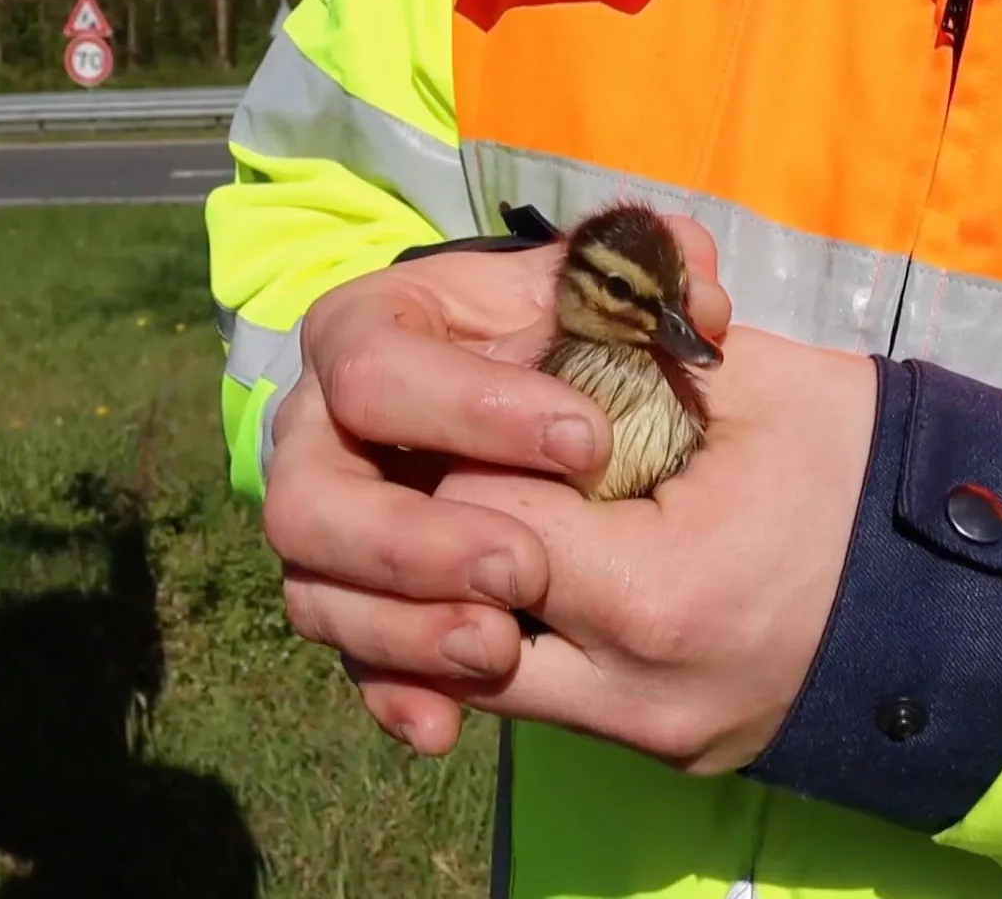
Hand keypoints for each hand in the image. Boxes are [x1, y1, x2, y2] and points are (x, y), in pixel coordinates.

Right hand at [262, 219, 731, 755]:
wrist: (587, 424)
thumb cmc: (588, 345)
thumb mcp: (619, 296)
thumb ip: (648, 271)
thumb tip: (692, 290)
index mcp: (376, 332)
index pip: (375, 365)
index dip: (468, 405)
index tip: (587, 442)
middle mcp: (325, 430)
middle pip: (308, 493)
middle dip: (411, 539)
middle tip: (522, 567)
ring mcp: (335, 523)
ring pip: (315, 587)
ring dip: (400, 628)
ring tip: (499, 646)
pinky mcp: (359, 599)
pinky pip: (350, 657)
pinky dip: (393, 693)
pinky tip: (443, 729)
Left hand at [428, 326, 875, 772]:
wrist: (962, 590)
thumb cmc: (860, 467)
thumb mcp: (749, 386)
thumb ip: (620, 359)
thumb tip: (529, 333)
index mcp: (650, 593)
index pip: (475, 518)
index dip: (468, 447)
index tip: (490, 405)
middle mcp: (629, 691)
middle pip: (451, 618)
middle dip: (453, 536)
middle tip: (480, 465)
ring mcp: (647, 736)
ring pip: (486, 677)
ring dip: (481, 596)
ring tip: (513, 516)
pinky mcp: (663, 751)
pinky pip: (551, 699)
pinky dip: (535, 636)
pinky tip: (557, 571)